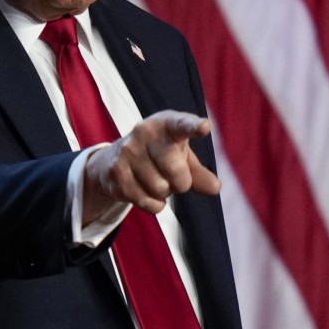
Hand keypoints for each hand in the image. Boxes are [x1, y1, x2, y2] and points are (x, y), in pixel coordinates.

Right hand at [82, 110, 219, 222]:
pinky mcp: (116, 172)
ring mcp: (128, 151)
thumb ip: (200, 172)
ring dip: (164, 193)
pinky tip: (144, 191)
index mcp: (166, 124)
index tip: (205, 127)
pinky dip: (154, 204)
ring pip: (161, 189)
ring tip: (153, 179)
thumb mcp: (181, 157)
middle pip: (177, 171)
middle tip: (171, 176)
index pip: (182, 125)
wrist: (113, 160)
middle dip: (181, 182)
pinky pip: (149, 202)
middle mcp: (144, 132)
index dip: (194, 126)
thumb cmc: (159, 155)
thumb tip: (215, 188)